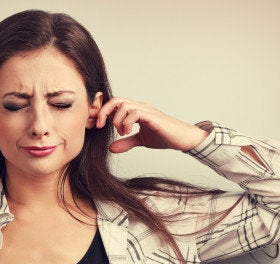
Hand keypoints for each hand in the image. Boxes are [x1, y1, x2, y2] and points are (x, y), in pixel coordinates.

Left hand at [94, 98, 208, 152]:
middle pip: (116, 100)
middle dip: (104, 112)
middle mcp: (140, 107)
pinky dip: (126, 122)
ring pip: (123, 105)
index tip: (97, 124)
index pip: (115, 103)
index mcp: (136, 110)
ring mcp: (146, 110)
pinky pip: (134, 113)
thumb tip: (111, 148)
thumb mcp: (140, 140)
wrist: (182, 139)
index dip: (103, 111)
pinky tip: (127, 132)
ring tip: (121, 132)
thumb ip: (126, 142)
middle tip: (101, 126)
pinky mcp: (152, 116)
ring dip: (117, 119)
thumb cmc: (164, 136)